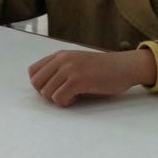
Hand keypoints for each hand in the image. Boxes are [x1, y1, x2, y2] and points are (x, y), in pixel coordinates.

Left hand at [27, 49, 156, 106]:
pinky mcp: (78, 80)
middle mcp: (62, 59)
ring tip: (74, 94)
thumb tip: (42, 87)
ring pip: (46, 93)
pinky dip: (67, 102)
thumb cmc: (103, 68)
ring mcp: (69, 69)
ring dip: (59, 99)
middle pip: (36, 84)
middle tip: (65, 93)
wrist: (125, 66)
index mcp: (60, 55)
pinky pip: (59, 98)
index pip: (33, 72)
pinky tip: (79, 97)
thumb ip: (60, 69)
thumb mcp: (77, 62)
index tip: (56, 88)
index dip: (41, 84)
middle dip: (48, 93)